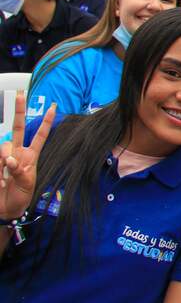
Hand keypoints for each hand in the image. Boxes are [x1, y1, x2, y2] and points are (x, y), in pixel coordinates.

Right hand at [0, 93, 55, 219]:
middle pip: (17, 128)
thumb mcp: (28, 183)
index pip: (40, 135)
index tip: (53, 106)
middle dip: (19, 111)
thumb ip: (21, 170)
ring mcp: (4, 157)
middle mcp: (17, 152)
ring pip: (3, 147)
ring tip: (6, 179)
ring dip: (4, 163)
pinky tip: (1, 183)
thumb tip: (10, 159)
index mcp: (31, 155)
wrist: (6, 208)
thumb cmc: (21, 196)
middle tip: (20, 94)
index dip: (46, 122)